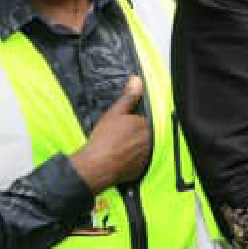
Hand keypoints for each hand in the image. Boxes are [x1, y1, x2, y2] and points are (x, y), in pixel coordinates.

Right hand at [71, 76, 149, 191]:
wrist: (97, 165)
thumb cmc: (104, 138)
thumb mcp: (114, 113)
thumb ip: (128, 97)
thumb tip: (136, 80)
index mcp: (145, 124)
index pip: (142, 120)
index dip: (130, 123)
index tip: (120, 127)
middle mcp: (150, 139)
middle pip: (144, 133)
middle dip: (133, 134)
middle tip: (117, 138)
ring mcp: (147, 154)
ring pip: (142, 146)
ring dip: (133, 146)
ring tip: (117, 148)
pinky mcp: (143, 167)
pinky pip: (140, 160)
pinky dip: (132, 159)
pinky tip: (119, 158)